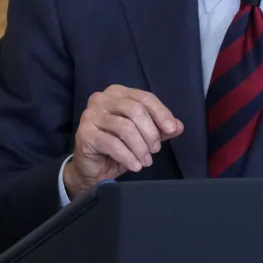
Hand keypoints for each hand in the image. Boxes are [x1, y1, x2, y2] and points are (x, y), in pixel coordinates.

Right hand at [63, 85, 182, 199]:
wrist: (93, 169)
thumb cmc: (119, 147)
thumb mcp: (144, 136)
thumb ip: (160, 128)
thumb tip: (178, 126)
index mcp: (118, 93)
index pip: (145, 98)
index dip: (161, 113)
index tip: (172, 130)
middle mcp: (102, 99)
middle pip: (135, 110)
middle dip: (150, 132)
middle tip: (155, 150)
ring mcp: (90, 115)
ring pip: (125, 128)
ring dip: (140, 147)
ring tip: (146, 161)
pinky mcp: (84, 134)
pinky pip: (112, 144)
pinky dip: (128, 157)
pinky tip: (136, 166)